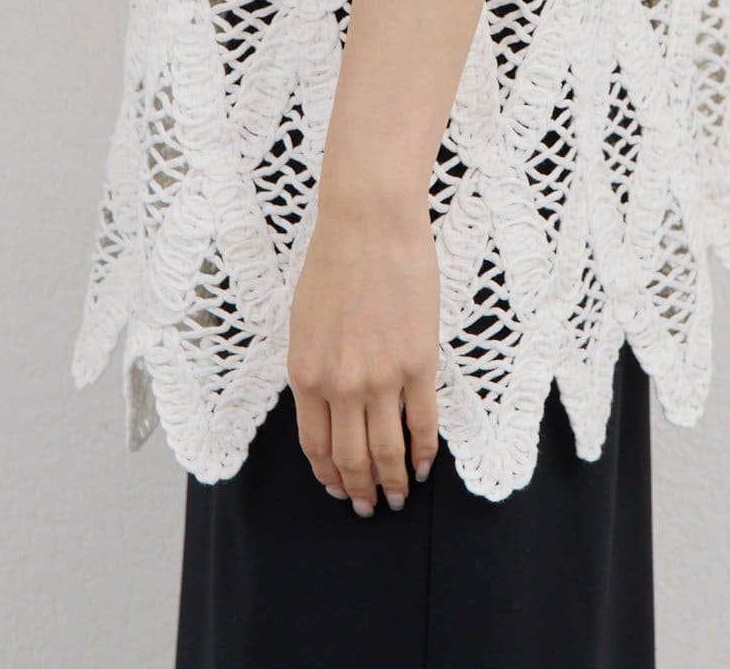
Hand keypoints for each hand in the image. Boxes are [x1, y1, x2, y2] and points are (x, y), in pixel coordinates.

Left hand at [287, 188, 440, 515]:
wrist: (370, 223)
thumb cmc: (333, 260)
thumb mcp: (303, 320)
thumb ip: (313, 367)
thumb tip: (327, 405)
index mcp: (305, 374)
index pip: (316, 445)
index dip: (329, 475)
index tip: (338, 489)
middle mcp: (340, 385)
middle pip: (350, 458)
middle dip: (360, 490)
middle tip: (370, 507)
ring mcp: (381, 377)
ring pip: (386, 449)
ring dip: (394, 481)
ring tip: (401, 496)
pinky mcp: (418, 362)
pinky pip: (422, 421)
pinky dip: (424, 450)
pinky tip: (425, 464)